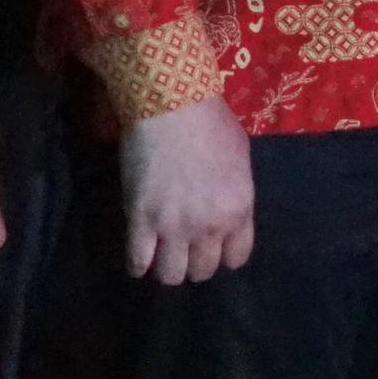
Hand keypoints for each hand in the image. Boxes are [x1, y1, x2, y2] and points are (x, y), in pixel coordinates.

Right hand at [122, 97, 256, 285]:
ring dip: (167, 268)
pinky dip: (137, 265)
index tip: (213, 246)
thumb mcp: (240, 157)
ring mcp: (173, 227)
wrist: (171, 104)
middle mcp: (209, 226)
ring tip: (161, 254)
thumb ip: (235, 191)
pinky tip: (138, 259)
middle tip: (184, 248)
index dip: (223, 254)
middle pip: (203, 271)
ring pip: (171, 275)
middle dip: (194, 262)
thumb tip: (225, 204)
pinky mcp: (141, 220)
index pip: (236, 258)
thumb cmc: (210, 121)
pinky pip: (137, 260)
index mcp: (238, 210)